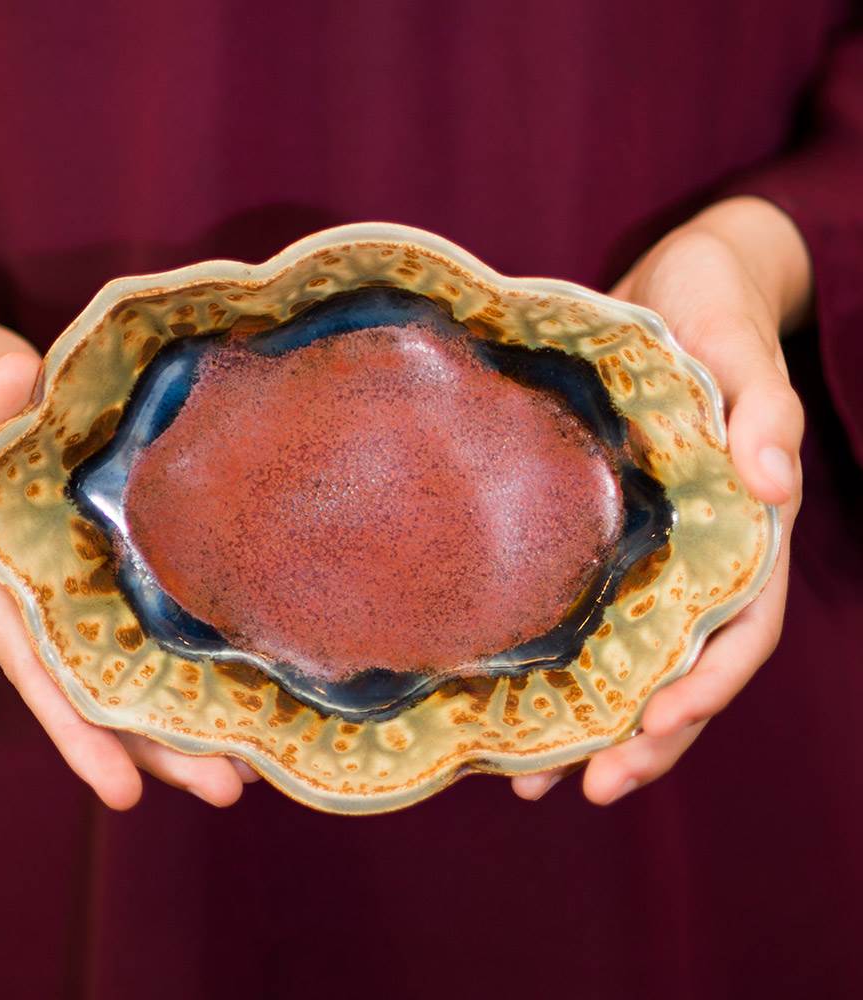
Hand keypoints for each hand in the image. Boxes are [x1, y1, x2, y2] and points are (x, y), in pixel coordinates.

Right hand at [0, 302, 258, 808]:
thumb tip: (13, 381)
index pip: (27, 660)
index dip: (71, 726)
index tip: (120, 789)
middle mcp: (16, 599)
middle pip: (83, 692)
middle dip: (150, 747)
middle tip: (228, 789)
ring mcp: (53, 597)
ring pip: (111, 682)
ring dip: (172, 731)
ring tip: (244, 773)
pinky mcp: (85, 582)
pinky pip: (126, 643)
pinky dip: (170, 678)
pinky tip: (229, 704)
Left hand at [512, 196, 808, 804]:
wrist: (673, 291)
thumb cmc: (716, 318)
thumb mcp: (743, 354)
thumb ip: (767, 415)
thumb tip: (774, 483)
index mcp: (743, 531)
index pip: (739, 630)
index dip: (707, 687)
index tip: (656, 725)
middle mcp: (698, 557)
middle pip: (682, 671)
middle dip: (643, 738)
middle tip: (587, 789)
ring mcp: (651, 554)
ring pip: (631, 662)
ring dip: (593, 724)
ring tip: (533, 779)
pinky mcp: (606, 538)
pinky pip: (587, 615)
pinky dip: (558, 665)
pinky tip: (509, 700)